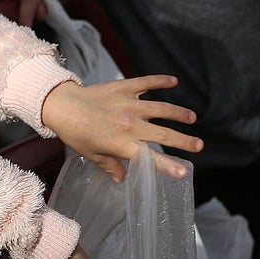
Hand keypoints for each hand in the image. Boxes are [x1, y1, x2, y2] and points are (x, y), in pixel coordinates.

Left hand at [40, 75, 202, 180]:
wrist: (61, 105)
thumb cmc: (74, 132)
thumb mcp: (90, 154)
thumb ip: (109, 165)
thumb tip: (122, 178)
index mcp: (121, 144)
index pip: (150, 158)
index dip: (168, 165)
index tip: (184, 171)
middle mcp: (129, 124)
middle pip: (163, 134)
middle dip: (183, 140)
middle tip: (198, 145)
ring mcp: (128, 104)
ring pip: (161, 108)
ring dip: (178, 112)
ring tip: (191, 117)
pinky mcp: (123, 87)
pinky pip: (146, 82)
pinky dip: (160, 81)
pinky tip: (173, 81)